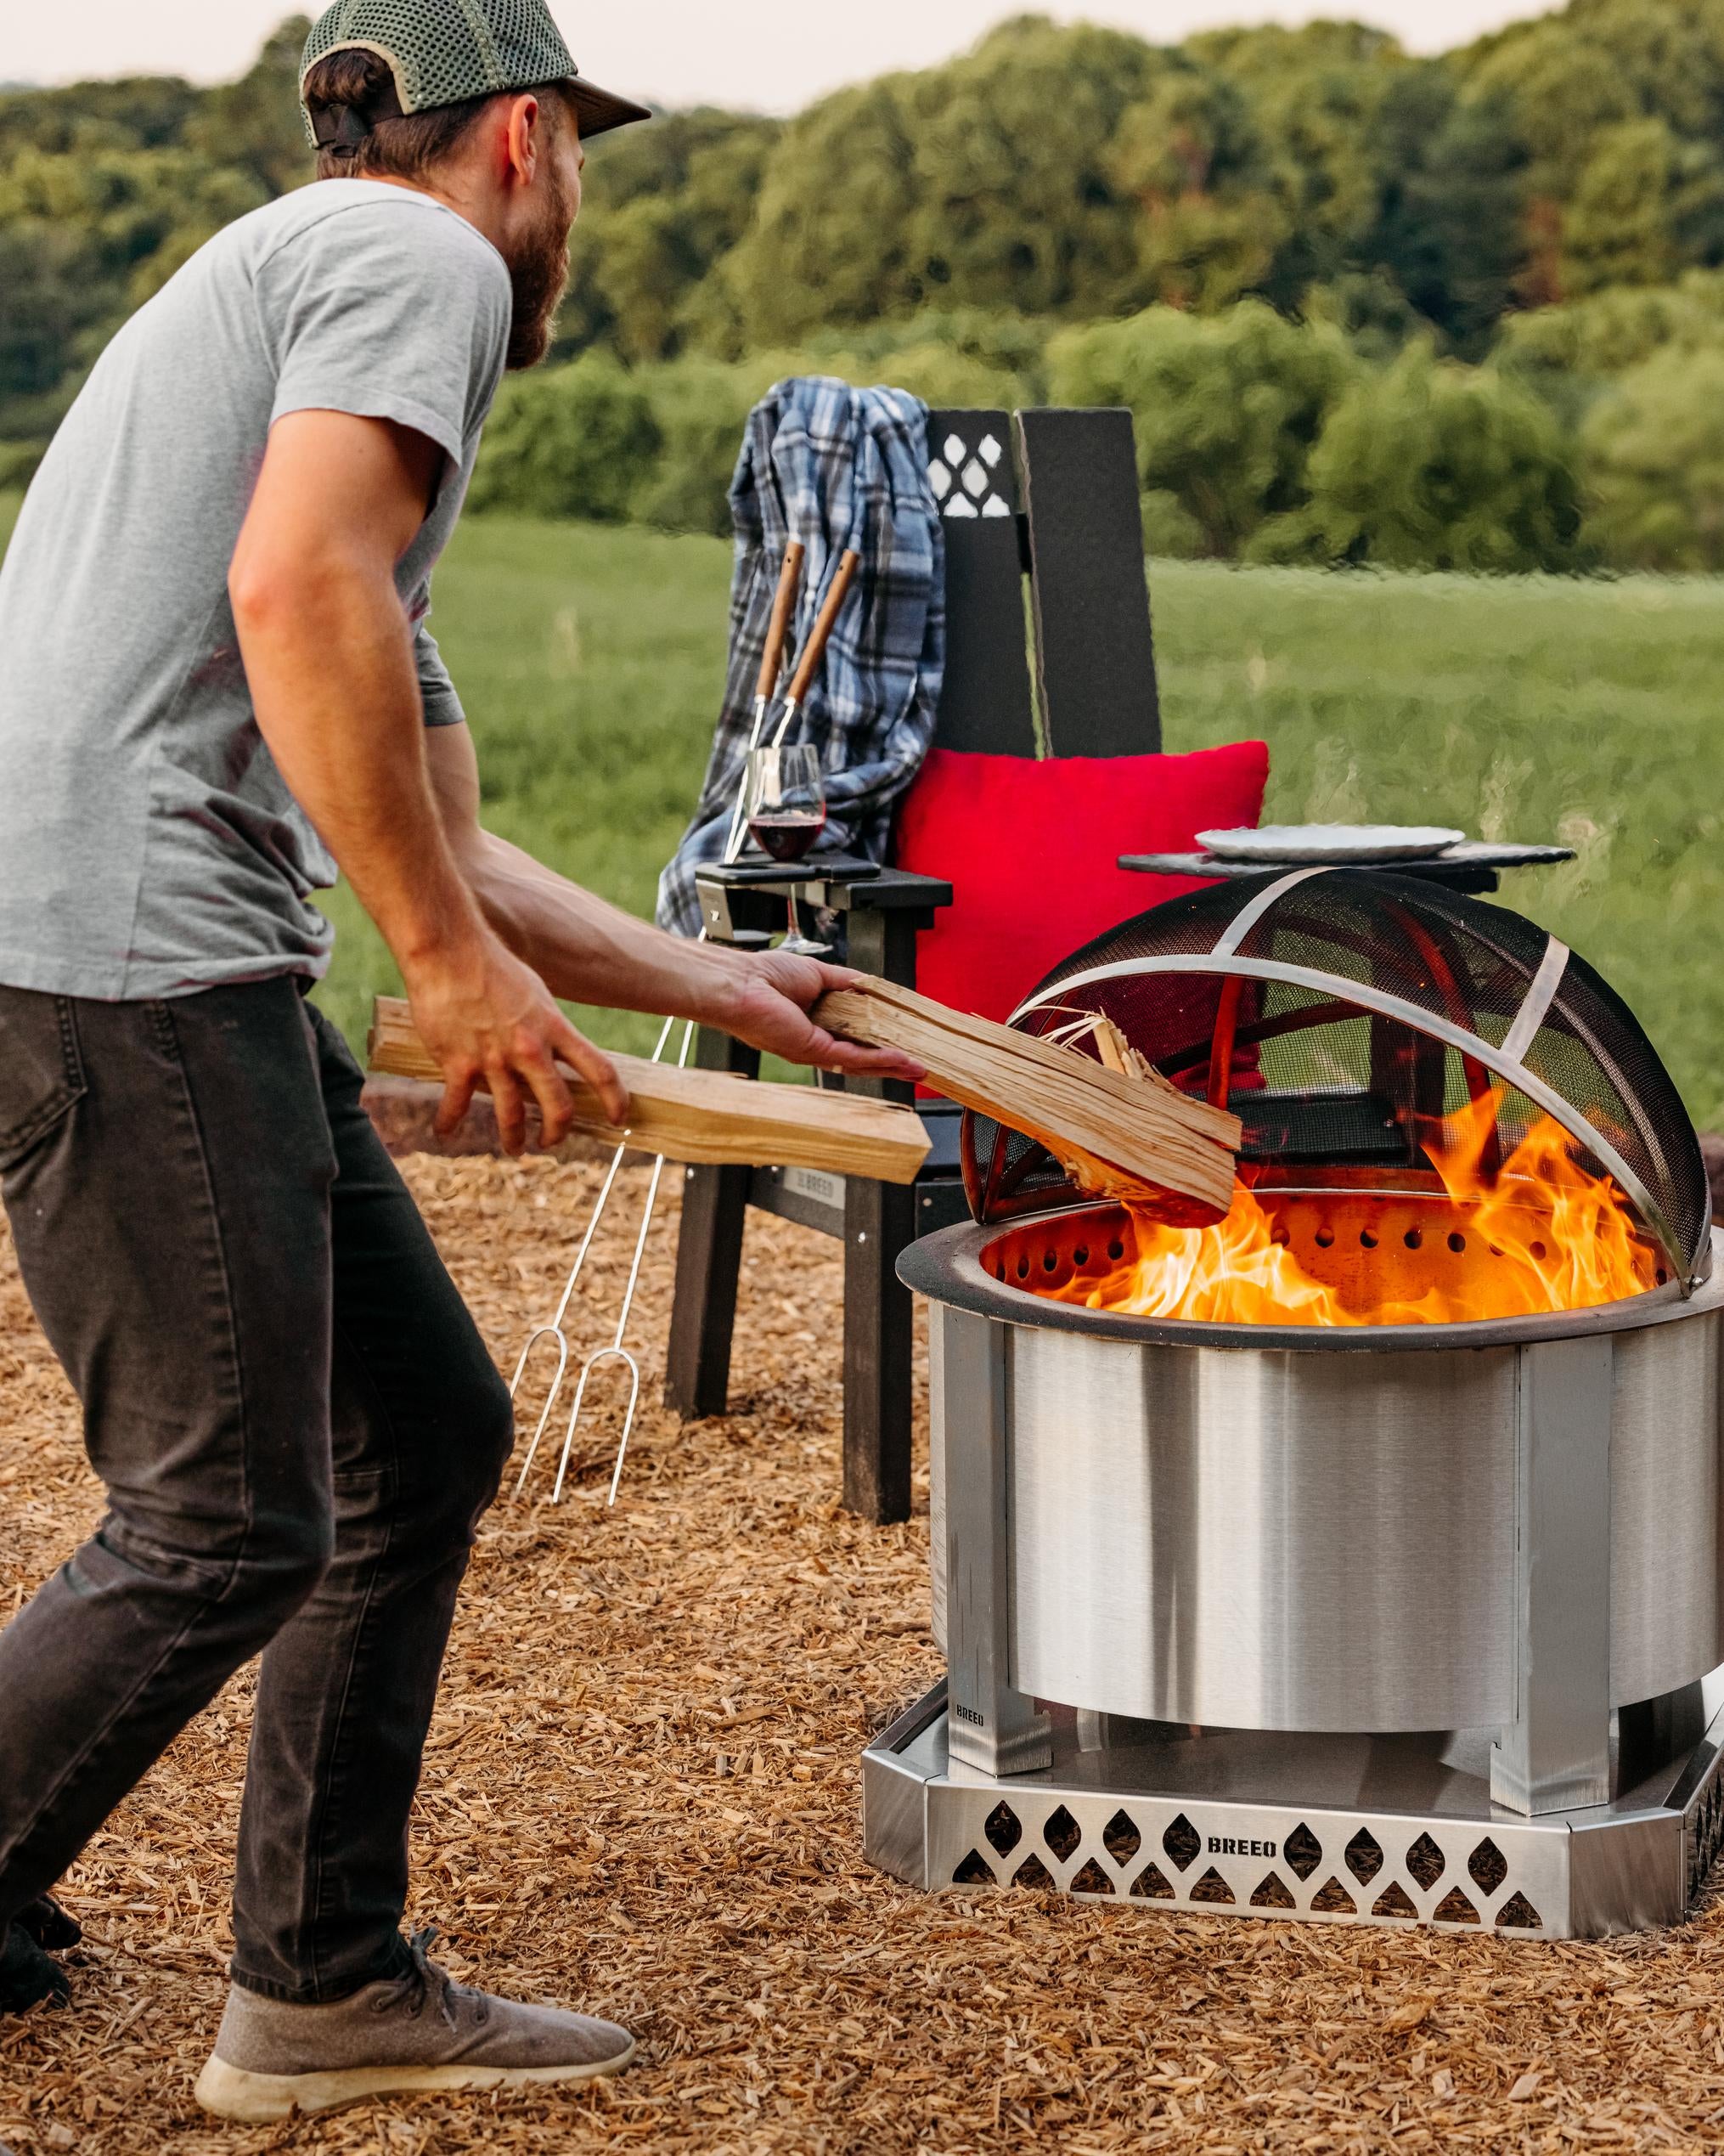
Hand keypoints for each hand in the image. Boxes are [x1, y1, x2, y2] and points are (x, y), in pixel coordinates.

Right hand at [406, 931, 626, 1154]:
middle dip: (557, 1132)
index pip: (600, 1070)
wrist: (449, 950)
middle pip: (558, 1106)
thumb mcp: (534, 994)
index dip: (615, 1100)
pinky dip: (449, 1122)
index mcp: (555, 1028)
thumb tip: (551, 1048)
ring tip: (513, 1147)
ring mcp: (494, 1059)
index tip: (619, 1119)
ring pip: (511, 1116)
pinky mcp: (459, 1063)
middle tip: (550, 1142)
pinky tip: (445, 1131)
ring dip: (513, 1138)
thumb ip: (545, 1026)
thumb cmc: (492, 966)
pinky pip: (457, 1105)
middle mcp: (530, 1048)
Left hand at [723, 949, 924, 1082]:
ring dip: (892, 1066)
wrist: (740, 983)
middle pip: (862, 1058)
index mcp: (816, 1025)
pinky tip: (899, 1059)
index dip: (881, 1042)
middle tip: (919, 1066)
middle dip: (892, 1063)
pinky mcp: (812, 1051)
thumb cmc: (765, 975)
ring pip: (861, 1063)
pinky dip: (878, 1058)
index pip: (855, 1039)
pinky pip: (851, 1057)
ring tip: (918, 1068)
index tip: (906, 1042)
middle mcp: (816, 1042)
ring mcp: (814, 1050)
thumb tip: (871, 985)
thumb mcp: (819, 974)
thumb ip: (848, 982)